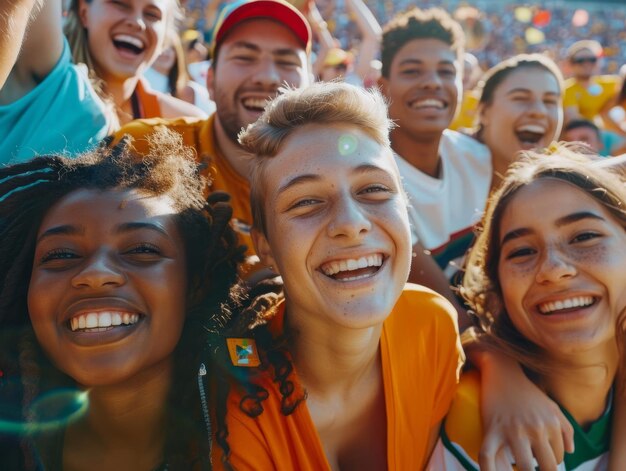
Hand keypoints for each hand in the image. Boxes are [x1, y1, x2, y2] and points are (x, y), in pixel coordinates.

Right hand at [477, 354, 573, 470]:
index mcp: (551, 424)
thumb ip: (566, 429)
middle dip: (542, 469)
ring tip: (516, 464)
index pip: (557, 458)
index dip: (549, 462)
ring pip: (525, 465)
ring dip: (523, 469)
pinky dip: (489, 470)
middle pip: (546, 466)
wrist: (502, 372)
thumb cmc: (528, 391)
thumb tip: (570, 452)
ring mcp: (513, 430)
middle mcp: (535, 428)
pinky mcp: (492, 429)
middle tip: (532, 465)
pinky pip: (487, 456)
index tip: (540, 459)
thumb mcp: (552, 406)